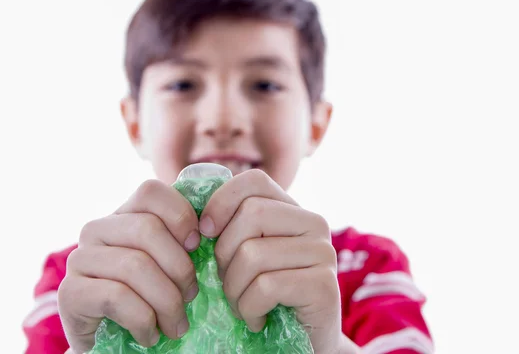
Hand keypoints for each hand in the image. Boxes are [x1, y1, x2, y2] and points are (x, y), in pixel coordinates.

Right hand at [58, 180, 200, 352]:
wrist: (113, 344)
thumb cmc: (150, 300)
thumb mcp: (169, 265)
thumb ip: (181, 241)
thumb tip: (207, 228)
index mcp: (123, 215)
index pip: (150, 191)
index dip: (180, 215)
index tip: (196, 246)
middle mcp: (96, 230)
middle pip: (147, 229)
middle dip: (180, 268)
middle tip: (191, 297)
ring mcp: (79, 259)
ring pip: (135, 265)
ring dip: (166, 302)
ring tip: (175, 325)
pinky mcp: (69, 293)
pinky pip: (117, 297)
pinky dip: (143, 321)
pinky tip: (149, 335)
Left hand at [199, 169, 343, 353]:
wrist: (301, 341)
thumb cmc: (265, 295)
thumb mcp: (246, 253)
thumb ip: (232, 226)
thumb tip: (195, 209)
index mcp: (294, 210)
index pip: (254, 181)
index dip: (221, 201)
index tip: (205, 231)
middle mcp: (314, 224)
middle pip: (251, 215)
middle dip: (224, 254)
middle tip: (228, 282)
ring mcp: (323, 253)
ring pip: (253, 253)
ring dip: (234, 289)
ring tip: (242, 304)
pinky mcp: (324, 285)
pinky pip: (265, 286)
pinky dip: (249, 309)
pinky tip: (257, 319)